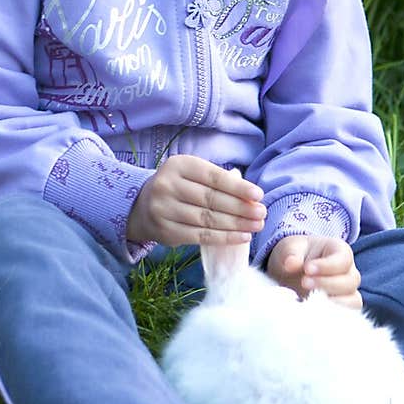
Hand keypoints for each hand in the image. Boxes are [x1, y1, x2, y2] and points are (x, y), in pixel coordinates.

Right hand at [126, 156, 265, 249]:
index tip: (258, 195)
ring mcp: (164, 210)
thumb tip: (252, 197)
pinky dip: (224, 237)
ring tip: (256, 226)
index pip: (212, 177)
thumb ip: (218, 181)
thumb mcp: (192, 174)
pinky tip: (241, 236)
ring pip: (207, 219)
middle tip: (261, 213)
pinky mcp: (166, 232)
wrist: (142, 206)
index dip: (237, 187)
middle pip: (211, 199)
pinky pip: (201, 236)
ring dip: (236, 224)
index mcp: (178, 165)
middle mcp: (167, 185)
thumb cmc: (179, 187)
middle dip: (240, 208)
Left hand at [267, 233, 361, 308]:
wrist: (289, 272)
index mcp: (339, 251)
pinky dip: (335, 315)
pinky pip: (348, 314)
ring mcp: (348, 291)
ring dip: (332, 302)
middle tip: (304, 283)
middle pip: (351, 280)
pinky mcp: (342, 308)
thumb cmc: (294, 255)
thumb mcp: (290, 248)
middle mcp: (348, 271)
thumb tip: (291, 263)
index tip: (307, 269)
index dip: (327, 266)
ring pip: (353, 300)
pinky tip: (316, 313)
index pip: (343, 259)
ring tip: (310, 300)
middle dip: (327, 283)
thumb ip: (291, 253)